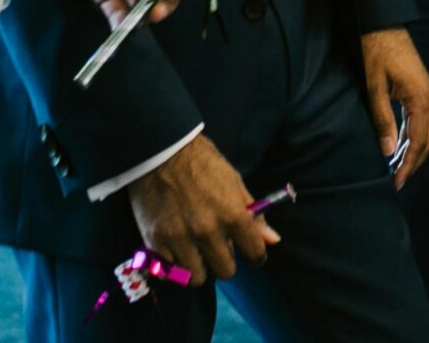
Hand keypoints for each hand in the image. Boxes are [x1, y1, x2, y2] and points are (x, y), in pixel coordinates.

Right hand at [126, 134, 275, 285]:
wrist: (161, 149)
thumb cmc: (202, 162)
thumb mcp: (234, 182)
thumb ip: (253, 215)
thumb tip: (273, 240)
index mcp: (232, 215)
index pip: (254, 252)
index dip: (256, 255)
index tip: (252, 254)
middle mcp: (207, 231)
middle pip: (225, 271)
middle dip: (226, 262)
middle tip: (219, 250)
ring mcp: (180, 239)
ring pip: (197, 278)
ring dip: (200, 267)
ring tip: (196, 252)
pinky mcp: (156, 242)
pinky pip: (169, 272)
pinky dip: (174, 266)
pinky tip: (176, 251)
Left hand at [360, 27, 428, 188]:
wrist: (381, 23)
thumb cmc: (375, 51)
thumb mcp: (373, 86)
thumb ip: (382, 118)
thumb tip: (387, 150)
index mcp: (420, 97)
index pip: (420, 140)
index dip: (409, 164)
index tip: (397, 183)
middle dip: (415, 163)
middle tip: (397, 182)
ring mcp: (427, 93)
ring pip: (428, 131)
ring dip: (415, 151)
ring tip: (397, 169)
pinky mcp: (420, 89)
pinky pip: (422, 120)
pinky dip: (414, 137)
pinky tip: (400, 146)